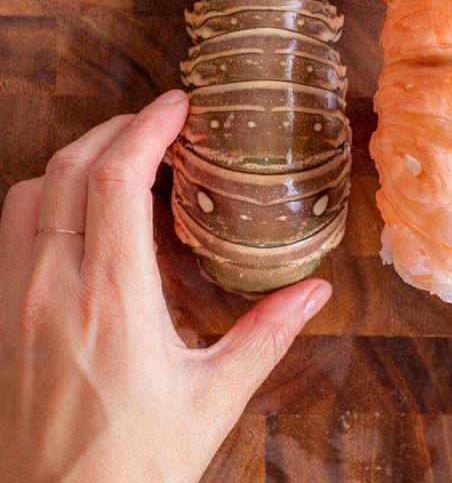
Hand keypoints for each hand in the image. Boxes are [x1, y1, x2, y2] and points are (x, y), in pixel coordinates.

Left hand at [0, 90, 331, 481]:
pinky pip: (14, 225)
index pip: (117, 182)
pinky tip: (87, 206)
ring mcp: (17, 300)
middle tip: (161, 123)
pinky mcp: (3, 315)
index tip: (178, 106)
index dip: (148, 128)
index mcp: (115, 302)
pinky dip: (51, 192)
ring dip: (79, 156)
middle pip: (71, 168)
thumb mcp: (215, 397)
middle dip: (117, 128)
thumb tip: (317, 290)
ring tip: (125, 154)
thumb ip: (269, 333)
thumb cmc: (136, 463)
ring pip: (33, 190)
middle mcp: (55, 289)